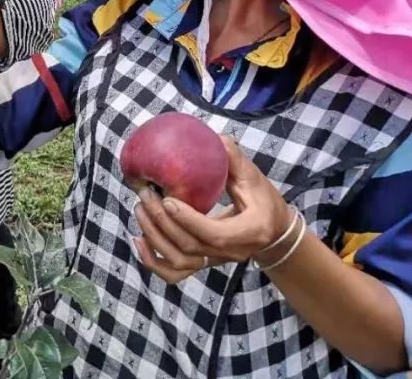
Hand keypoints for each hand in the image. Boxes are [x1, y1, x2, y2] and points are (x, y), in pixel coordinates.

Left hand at [133, 136, 294, 283]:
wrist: (272, 230)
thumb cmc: (262, 199)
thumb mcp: (253, 177)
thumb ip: (233, 158)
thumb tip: (212, 138)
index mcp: (250, 231)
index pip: (215, 234)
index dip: (188, 220)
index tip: (167, 199)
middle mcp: (233, 253)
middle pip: (191, 247)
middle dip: (163, 222)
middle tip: (145, 195)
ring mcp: (217, 262)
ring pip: (180, 262)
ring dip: (155, 238)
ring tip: (140, 210)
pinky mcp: (204, 264)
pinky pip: (176, 273)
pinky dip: (153, 262)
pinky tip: (138, 241)